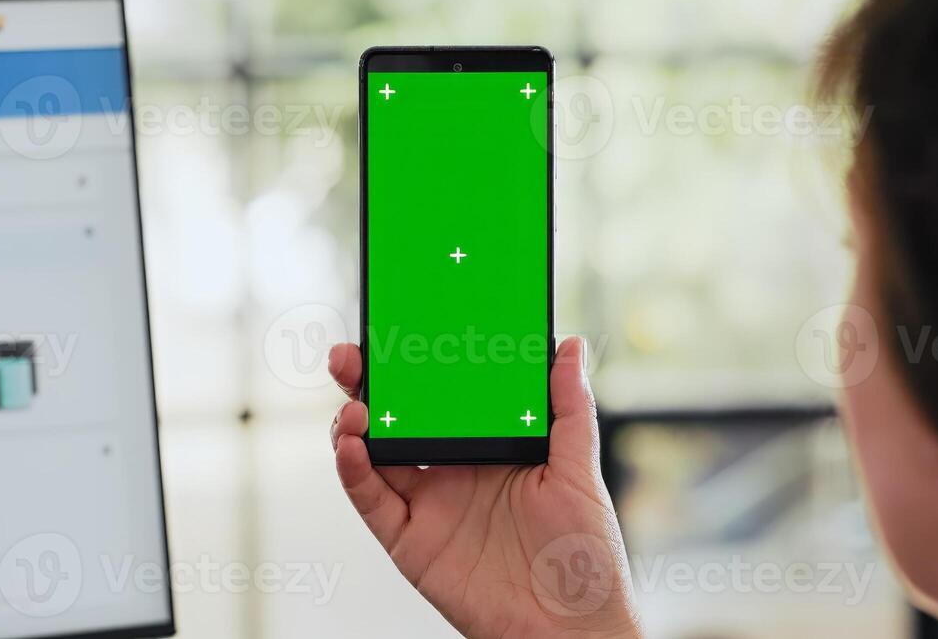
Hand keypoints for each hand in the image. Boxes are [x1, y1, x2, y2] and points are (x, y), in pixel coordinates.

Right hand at [328, 336, 642, 638]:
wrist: (571, 629)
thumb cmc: (585, 556)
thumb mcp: (579, 471)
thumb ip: (569, 409)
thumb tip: (569, 347)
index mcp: (489, 445)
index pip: (444, 394)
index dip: (419, 363)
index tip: (402, 328)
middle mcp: (451, 469)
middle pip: (398, 416)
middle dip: (369, 383)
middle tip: (352, 356)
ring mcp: (427, 503)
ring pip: (374, 453)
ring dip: (354, 422)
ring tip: (355, 404)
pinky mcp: (409, 541)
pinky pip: (372, 499)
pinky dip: (354, 471)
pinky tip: (352, 445)